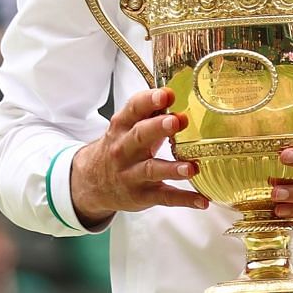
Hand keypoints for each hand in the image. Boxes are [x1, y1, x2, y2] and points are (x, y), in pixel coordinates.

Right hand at [69, 87, 210, 226]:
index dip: (149, 101)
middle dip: (159, 127)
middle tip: (178, 121)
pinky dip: (184, 199)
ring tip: (191, 167)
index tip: (166, 94)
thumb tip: (175, 93)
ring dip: (172, 169)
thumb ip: (149, 112)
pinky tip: (202, 200)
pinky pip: (164, 197)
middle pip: (140, 136)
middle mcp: (124, 150)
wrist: (90, 183)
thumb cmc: (120, 148)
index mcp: (122, 128)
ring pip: (152, 170)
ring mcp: (132, 174)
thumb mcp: (127, 128)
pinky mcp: (142, 195)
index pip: (133, 110)